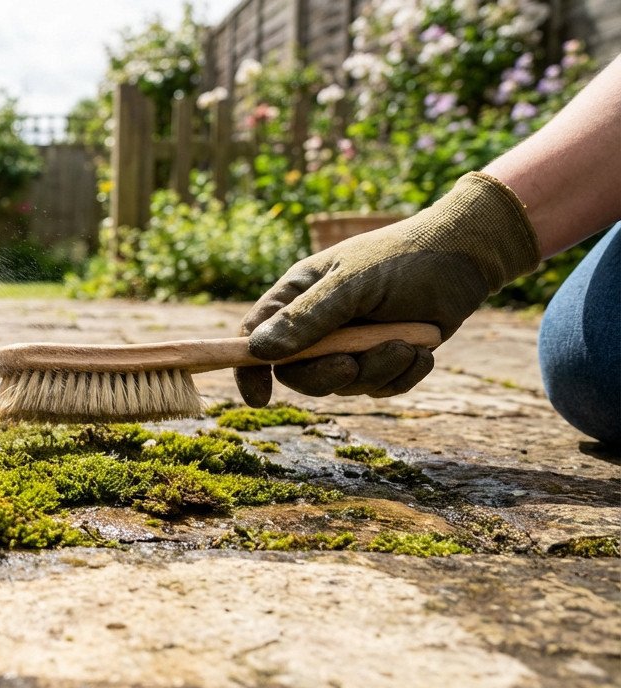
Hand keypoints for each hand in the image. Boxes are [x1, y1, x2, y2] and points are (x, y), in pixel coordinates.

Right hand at [235, 172, 541, 405]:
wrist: (467, 258)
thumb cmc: (405, 259)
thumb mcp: (352, 284)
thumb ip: (308, 318)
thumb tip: (259, 350)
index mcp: (298, 295)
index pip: (256, 336)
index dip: (249, 368)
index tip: (258, 398)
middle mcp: (319, 324)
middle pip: (299, 373)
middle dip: (327, 374)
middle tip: (352, 364)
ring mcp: (351, 344)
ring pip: (344, 384)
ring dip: (377, 370)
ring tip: (407, 344)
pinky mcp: (383, 359)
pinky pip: (379, 388)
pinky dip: (402, 375)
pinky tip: (422, 350)